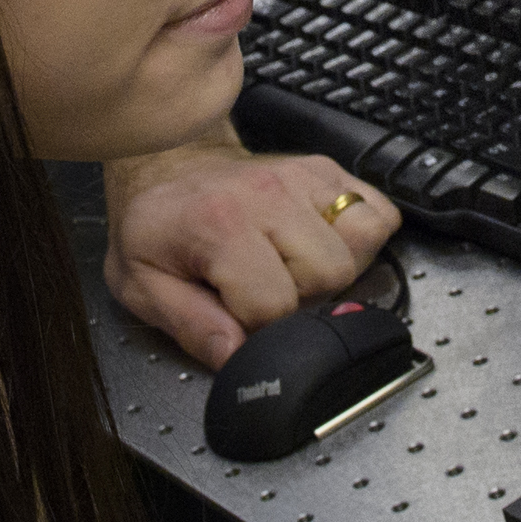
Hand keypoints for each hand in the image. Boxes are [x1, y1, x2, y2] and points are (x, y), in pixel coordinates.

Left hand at [101, 132, 397, 368]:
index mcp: (220, 224)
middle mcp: (269, 194)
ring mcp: (303, 176)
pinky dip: (360, 237)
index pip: (275, 304)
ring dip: (337, 266)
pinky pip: (378, 212)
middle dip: (303, 297)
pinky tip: (320, 243)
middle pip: (331, 274)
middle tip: (268, 288)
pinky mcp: (326, 170)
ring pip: (363, 241)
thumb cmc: (157, 224)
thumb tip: (235, 357)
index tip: (237, 314)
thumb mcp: (142, 284)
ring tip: (295, 266)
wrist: (167, 164)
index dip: (258, 325)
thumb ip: (189, 325)